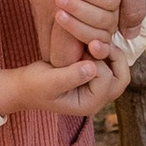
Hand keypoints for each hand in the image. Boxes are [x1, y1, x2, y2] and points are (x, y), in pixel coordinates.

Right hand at [0, 48, 123, 122]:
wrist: (24, 86)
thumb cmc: (34, 85)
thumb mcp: (49, 81)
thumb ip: (70, 76)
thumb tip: (92, 68)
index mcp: (89, 104)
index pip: (106, 80)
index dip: (96, 61)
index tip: (81, 50)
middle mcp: (98, 98)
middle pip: (121, 78)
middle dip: (113, 57)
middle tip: (96, 42)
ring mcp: (97, 88)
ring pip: (118, 69)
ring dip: (109, 52)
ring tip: (93, 40)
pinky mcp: (94, 77)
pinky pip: (109, 63)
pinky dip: (104, 51)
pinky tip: (91, 40)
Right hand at [26, 0, 145, 65]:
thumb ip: (133, 5)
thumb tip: (129, 32)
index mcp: (63, 1)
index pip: (62, 57)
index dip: (82, 59)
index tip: (102, 48)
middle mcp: (43, 1)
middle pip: (52, 49)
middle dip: (76, 48)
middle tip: (100, 34)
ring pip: (47, 31)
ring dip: (69, 31)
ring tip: (94, 12)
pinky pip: (45, 13)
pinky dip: (62, 15)